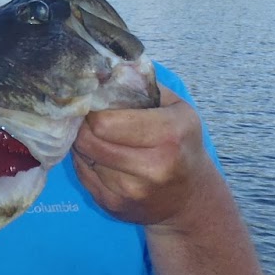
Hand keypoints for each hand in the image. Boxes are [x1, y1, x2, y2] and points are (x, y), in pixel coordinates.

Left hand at [72, 88, 221, 228]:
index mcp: (171, 134)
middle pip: (90, 140)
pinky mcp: (115, 206)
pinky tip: (101, 157)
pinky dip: (86, 164)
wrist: (190, 198)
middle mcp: (154, 166)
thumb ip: (142, 85)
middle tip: (89, 119)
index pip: (106, 121)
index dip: (93, 110)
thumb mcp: (175, 107)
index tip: (94, 103)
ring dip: (85, 145)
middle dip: (84, 127)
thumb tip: (104, 68)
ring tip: (99, 137)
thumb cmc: (181, 143)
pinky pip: (84, 176)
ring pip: (85, 158)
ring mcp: (133, 191)